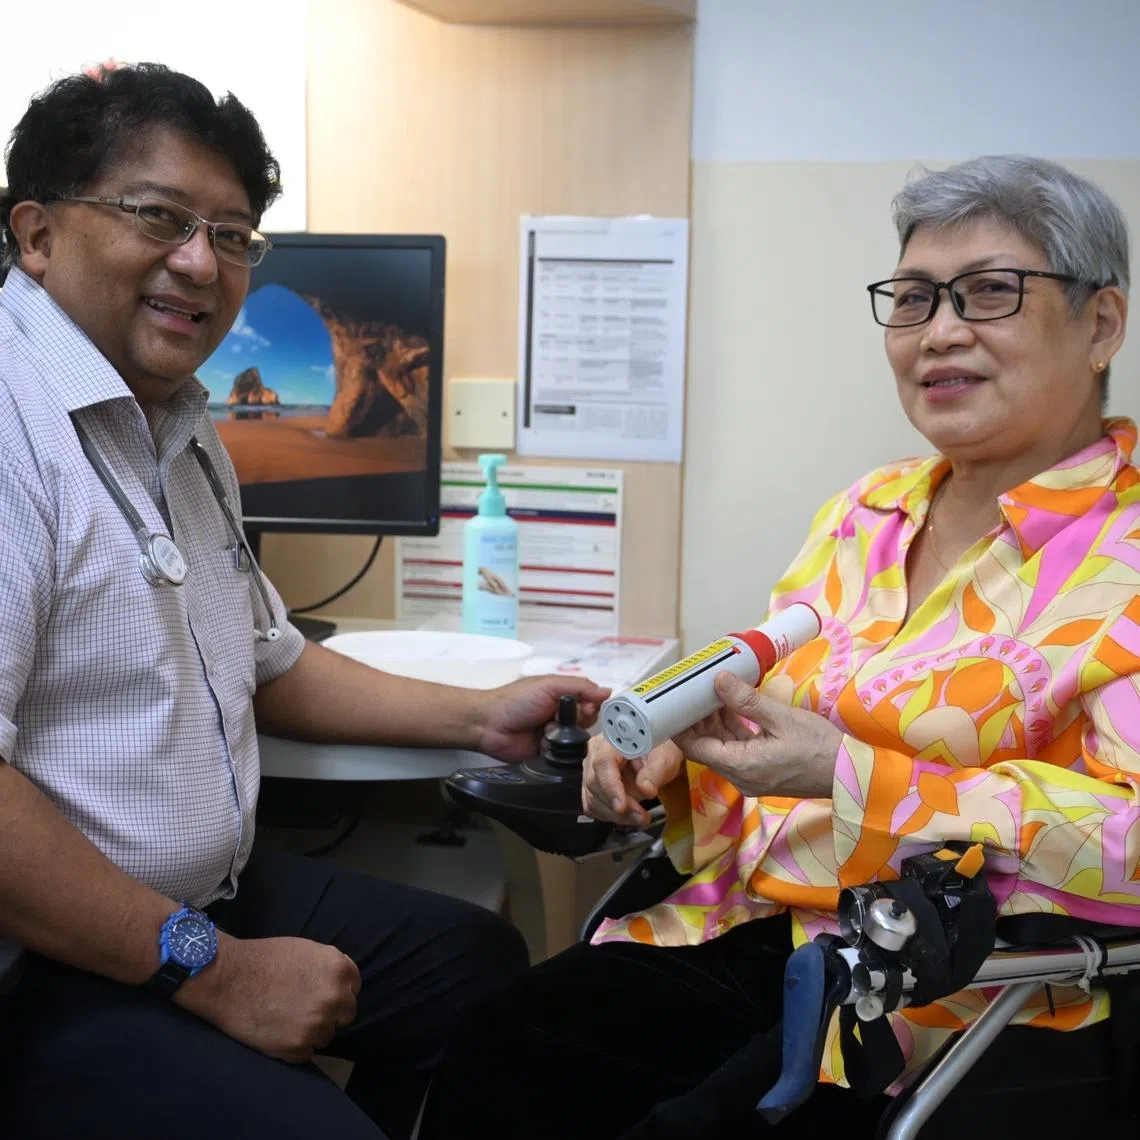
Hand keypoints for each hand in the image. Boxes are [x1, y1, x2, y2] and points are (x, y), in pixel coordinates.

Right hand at [178, 934, 360, 1062]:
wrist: (228, 978)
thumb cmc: (265, 958)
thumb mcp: (308, 950)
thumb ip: (329, 969)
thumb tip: (340, 986)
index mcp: (339, 970)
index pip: (354, 988)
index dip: (338, 991)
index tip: (322, 993)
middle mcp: (334, 998)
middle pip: (346, 1014)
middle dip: (330, 1012)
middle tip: (306, 1009)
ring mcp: (316, 1026)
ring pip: (326, 1035)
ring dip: (312, 1030)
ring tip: (287, 1019)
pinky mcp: (297, 1048)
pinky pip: (306, 1052)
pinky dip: (295, 1045)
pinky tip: (278, 1031)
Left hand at [476, 675, 609, 762]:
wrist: (488, 725)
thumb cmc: (517, 700)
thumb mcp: (549, 685)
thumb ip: (579, 686)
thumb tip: (608, 691)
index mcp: (563, 696)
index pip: (591, 701)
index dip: (592, 705)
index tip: (586, 707)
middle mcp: (562, 715)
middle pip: (587, 721)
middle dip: (578, 720)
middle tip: (564, 719)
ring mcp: (556, 735)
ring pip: (578, 740)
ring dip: (567, 736)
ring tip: (550, 731)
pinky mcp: (549, 754)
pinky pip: (565, 756)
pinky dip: (560, 751)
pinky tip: (547, 745)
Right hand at [582, 735, 683, 825]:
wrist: (657, 756)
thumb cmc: (659, 751)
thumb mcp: (665, 757)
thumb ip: (656, 772)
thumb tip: (645, 789)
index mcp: (612, 739)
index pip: (603, 762)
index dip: (610, 786)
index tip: (622, 806)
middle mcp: (596, 753)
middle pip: (595, 784)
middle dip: (619, 806)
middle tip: (642, 816)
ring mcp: (591, 771)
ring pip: (592, 799)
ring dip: (616, 815)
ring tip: (640, 817)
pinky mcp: (593, 788)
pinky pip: (594, 807)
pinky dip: (611, 816)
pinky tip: (629, 816)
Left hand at [673, 672, 842, 799]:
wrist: (852, 774)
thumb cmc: (820, 747)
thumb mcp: (782, 718)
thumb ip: (746, 701)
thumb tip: (717, 680)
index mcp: (741, 766)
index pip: (695, 748)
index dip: (680, 726)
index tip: (673, 703)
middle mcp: (741, 776)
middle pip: (706, 747)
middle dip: (697, 720)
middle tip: (693, 690)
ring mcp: (752, 776)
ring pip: (722, 747)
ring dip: (714, 722)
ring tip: (710, 692)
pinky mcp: (763, 772)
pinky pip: (738, 750)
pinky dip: (732, 729)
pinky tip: (731, 707)